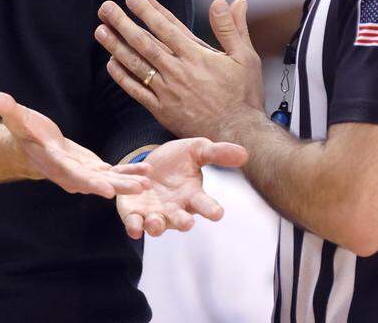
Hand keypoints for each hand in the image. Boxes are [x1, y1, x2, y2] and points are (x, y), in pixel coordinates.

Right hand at [0, 91, 150, 198]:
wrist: (32, 145)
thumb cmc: (24, 130)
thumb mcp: (17, 118)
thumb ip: (7, 108)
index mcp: (54, 163)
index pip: (72, 175)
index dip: (89, 182)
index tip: (106, 189)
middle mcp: (70, 174)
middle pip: (95, 183)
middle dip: (117, 187)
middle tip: (138, 190)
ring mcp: (83, 174)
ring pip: (108, 181)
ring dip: (128, 183)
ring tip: (148, 182)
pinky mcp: (93, 169)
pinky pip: (114, 174)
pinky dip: (130, 173)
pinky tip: (148, 171)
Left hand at [95, 0, 263, 140]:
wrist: (237, 134)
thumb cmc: (244, 96)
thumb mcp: (245, 57)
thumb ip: (232, 28)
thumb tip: (227, 1)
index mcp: (196, 55)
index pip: (166, 26)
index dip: (148, 10)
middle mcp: (178, 70)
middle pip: (144, 42)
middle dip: (123, 22)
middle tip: (106, 8)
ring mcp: (167, 91)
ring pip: (136, 64)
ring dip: (116, 46)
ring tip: (100, 30)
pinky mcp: (162, 110)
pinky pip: (137, 90)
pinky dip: (122, 76)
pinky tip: (111, 63)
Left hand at [116, 137, 247, 238]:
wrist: (150, 164)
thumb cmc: (178, 160)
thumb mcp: (197, 150)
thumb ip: (217, 153)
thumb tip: (244, 153)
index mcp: (192, 196)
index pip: (205, 204)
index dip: (211, 209)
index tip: (218, 213)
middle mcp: (175, 209)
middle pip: (181, 219)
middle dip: (183, 222)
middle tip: (187, 223)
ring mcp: (155, 213)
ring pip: (156, 225)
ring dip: (156, 226)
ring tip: (155, 223)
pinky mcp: (135, 213)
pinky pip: (134, 223)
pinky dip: (134, 226)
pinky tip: (133, 228)